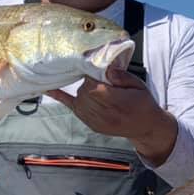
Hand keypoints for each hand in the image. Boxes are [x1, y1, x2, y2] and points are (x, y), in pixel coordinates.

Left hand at [46, 65, 177, 165]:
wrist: (145, 126)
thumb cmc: (143, 103)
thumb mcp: (139, 85)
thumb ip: (122, 76)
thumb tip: (106, 67)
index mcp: (117, 102)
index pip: (94, 85)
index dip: (93, 74)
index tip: (96, 67)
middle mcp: (104, 113)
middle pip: (85, 91)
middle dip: (89, 81)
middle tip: (100, 78)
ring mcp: (95, 120)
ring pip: (79, 97)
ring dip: (84, 89)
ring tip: (95, 87)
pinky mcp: (90, 122)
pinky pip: (71, 107)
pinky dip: (59, 97)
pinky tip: (49, 89)